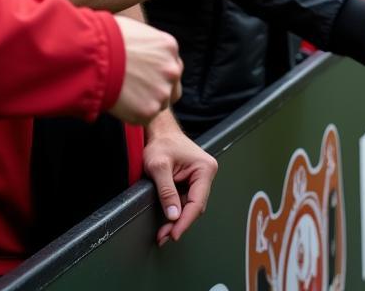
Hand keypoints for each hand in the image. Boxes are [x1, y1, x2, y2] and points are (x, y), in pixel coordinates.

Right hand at [110, 16, 182, 124]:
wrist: (94, 55)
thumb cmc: (106, 37)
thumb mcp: (134, 30)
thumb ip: (145, 45)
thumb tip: (138, 52)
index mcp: (169, 47)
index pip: (173, 65)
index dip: (158, 72)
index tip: (146, 75)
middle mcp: (171, 70)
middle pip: (173, 88)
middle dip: (158, 90)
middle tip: (138, 90)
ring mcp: (162, 91)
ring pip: (160, 104)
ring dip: (145, 102)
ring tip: (124, 94)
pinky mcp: (149, 111)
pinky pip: (144, 118)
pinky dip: (132, 114)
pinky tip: (119, 102)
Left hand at [143, 111, 217, 245]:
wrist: (159, 130)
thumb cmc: (161, 142)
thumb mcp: (159, 166)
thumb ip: (166, 191)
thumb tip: (173, 215)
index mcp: (204, 168)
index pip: (197, 202)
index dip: (185, 221)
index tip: (174, 233)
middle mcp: (205, 173)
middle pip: (194, 206)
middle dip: (179, 223)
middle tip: (164, 236)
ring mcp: (199, 177)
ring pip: (190, 205)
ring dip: (177, 219)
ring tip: (164, 232)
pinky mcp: (191, 180)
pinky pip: (186, 200)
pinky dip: (176, 211)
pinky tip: (167, 220)